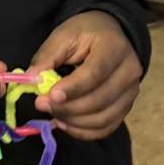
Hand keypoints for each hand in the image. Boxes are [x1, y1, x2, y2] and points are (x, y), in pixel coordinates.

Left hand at [28, 11, 141, 140]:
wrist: (108, 34)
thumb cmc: (84, 33)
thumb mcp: (63, 36)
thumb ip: (47, 57)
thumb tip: (32, 80)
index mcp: (114, 47)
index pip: (95, 73)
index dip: (72, 88)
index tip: (49, 96)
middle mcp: (129, 71)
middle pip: (100, 100)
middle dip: (68, 108)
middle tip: (42, 104)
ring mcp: (131, 92)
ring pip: (104, 118)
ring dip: (74, 122)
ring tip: (52, 114)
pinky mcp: (126, 106)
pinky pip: (107, 127)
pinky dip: (84, 131)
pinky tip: (65, 124)